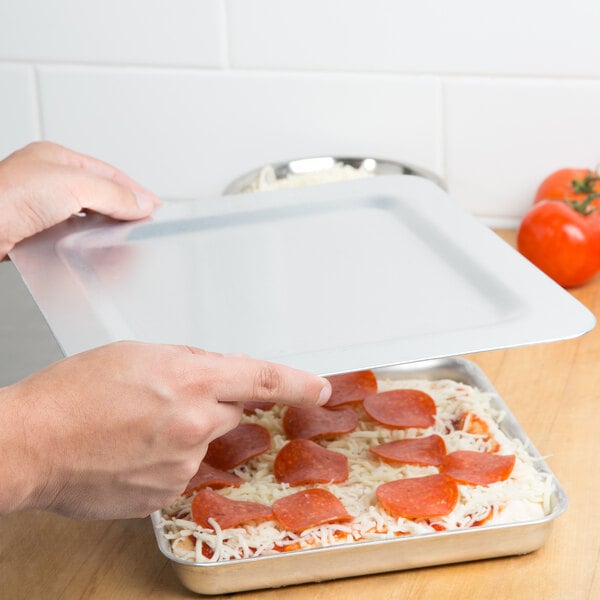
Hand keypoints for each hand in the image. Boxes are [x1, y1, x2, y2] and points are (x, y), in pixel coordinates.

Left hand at [0, 141, 159, 258]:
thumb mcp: (72, 185)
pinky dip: (85, 247)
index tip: (154, 206)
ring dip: (104, 232)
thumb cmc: (4, 198)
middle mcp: (47, 182)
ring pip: (84, 220)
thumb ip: (112, 194)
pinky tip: (93, 254)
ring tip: (122, 244)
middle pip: (98, 197)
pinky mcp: (32, 236)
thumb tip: (142, 204)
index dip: (134, 189)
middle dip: (121, 212)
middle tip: (142, 226)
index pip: (108, 173)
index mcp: (56, 159)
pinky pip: (69, 240)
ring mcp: (39, 209)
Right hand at [0, 342, 330, 519]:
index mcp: (192, 381)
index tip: (321, 388)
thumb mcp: (138, 355)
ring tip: (135, 427)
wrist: (32, 444)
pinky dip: (165, 458)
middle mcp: (196, 424)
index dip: (298, 383)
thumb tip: (220, 372)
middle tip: (166, 400)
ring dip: (183, 433)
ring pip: (203, 442)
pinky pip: (182, 469)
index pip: (264, 379)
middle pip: (233, 411)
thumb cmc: (74, 393)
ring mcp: (183, 463)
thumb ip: (190, 363)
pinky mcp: (167, 493)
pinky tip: (131, 451)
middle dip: (211, 404)